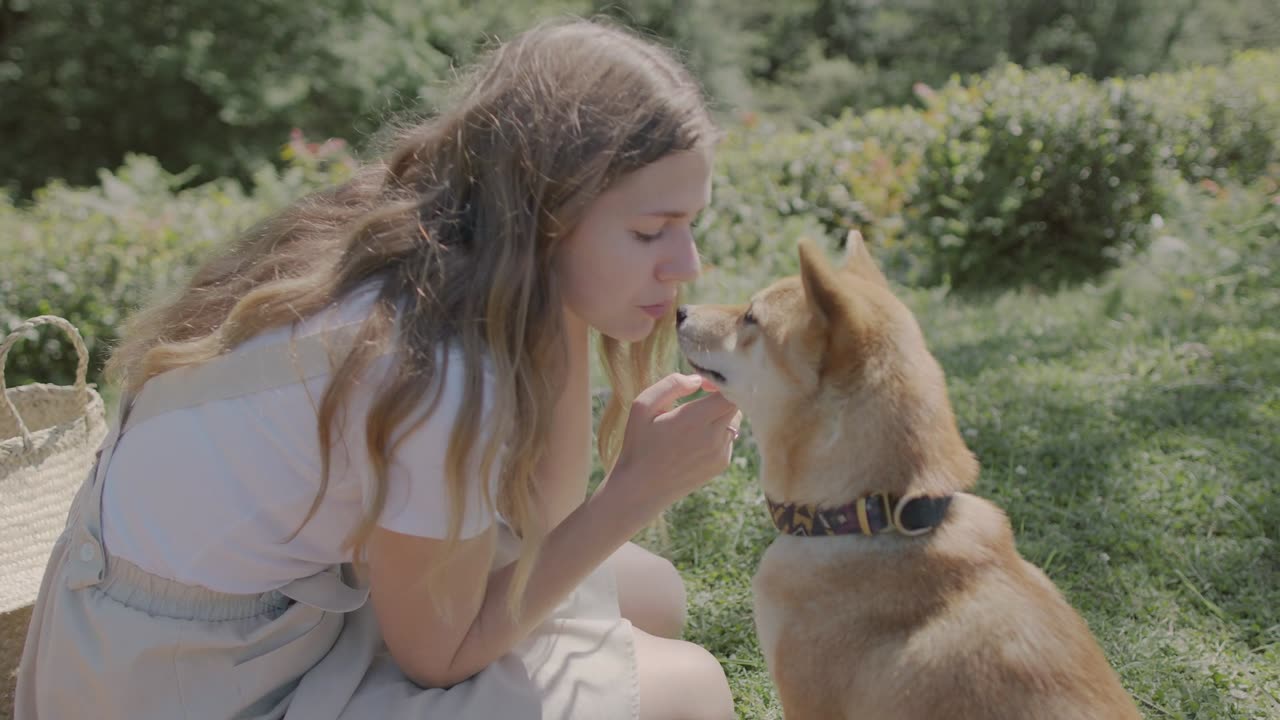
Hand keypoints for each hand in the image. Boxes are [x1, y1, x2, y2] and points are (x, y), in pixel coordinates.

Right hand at [611, 373, 741, 512]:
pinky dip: (718, 433)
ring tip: (695, 423)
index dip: (721, 384)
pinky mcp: (721, 465)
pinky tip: (695, 441)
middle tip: (701, 400)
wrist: (641, 488)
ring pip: (734, 422)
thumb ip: (671, 385)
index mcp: (694, 419)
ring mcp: (720, 453)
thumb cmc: (638, 444)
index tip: (704, 386)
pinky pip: (729, 439)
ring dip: (721, 416)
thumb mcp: (643, 407)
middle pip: (736, 405)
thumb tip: (698, 380)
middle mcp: (713, 437)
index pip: (729, 393)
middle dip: (722, 398)